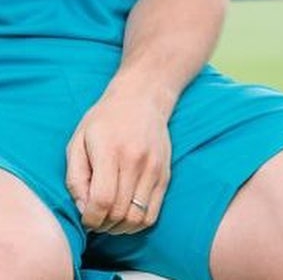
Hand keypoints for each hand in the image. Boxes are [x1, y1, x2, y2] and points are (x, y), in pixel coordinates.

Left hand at [65, 88, 170, 234]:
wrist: (143, 97)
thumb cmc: (105, 120)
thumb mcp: (78, 141)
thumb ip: (75, 178)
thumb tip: (84, 209)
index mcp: (111, 152)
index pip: (102, 201)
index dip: (89, 219)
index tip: (85, 215)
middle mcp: (136, 161)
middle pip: (119, 213)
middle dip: (102, 225)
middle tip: (94, 217)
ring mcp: (154, 168)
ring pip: (137, 218)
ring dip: (119, 227)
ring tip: (109, 218)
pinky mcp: (165, 173)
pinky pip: (153, 213)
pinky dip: (137, 223)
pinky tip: (125, 214)